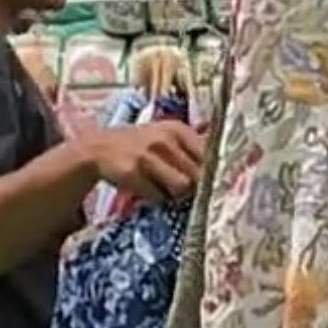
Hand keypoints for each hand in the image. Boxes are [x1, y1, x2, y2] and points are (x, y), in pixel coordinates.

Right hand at [88, 121, 204, 202]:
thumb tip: (229, 167)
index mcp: (178, 129)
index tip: (211, 181)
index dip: (213, 172)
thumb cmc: (141, 146)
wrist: (99, 149)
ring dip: (177, 194)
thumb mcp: (168, 137)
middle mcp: (164, 139)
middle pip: (199, 175)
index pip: (210, 154)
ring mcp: (147, 155)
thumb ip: (195, 149)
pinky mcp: (132, 172)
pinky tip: (147, 188)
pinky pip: (159, 196)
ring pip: (182, 187)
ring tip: (165, 187)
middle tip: (184, 187)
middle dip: (194, 186)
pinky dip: (156, 198)